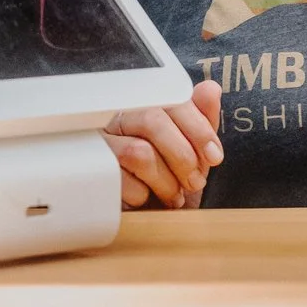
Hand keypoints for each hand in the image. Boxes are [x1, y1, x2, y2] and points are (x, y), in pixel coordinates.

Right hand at [105, 77, 222, 208]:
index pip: (170, 100)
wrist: (145, 217)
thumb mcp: (192, 150)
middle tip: (196, 182)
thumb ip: (202, 120)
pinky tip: (148, 200)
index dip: (198, 128)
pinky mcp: (91, 170)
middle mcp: (119, 118)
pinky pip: (121, 179)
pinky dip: (143, 195)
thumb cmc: (169, 177)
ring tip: (174, 196)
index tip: (214, 157)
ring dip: (166, 180)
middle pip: (153, 121)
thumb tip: (210, 88)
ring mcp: (101, 143)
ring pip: (138, 151)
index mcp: (147, 106)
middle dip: (183, 156)